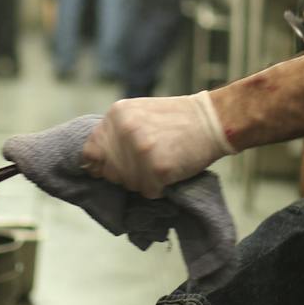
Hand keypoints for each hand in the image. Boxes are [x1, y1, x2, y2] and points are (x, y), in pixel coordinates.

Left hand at [82, 91, 233, 198]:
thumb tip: (94, 162)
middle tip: (148, 164)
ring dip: (145, 181)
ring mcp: (140, 150)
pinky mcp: (157, 168)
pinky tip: (172, 169)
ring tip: (164, 161)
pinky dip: (160, 187)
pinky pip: (149, 191)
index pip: (90, 153)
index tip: (113, 168)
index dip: (101, 165)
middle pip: (110, 173)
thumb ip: (116, 132)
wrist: (213, 119)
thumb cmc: (177, 118)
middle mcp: (124, 131)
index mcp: (116, 115)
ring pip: (129, 185)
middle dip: (126, 175)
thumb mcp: (138, 113)